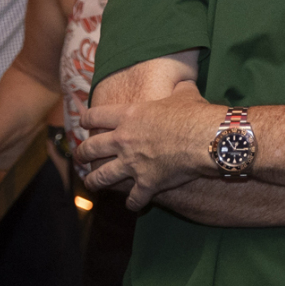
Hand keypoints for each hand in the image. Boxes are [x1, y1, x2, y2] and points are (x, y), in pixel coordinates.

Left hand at [75, 79, 216, 208]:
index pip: (96, 116)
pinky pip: (134, 198)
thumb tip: (185, 81)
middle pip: (91, 149)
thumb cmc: (194, 113)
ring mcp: (132, 164)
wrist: (204, 139)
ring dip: (94, 181)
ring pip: (102, 176)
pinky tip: (133, 204)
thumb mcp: (185, 93)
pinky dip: (133, 203)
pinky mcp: (146, 183)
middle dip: (82, 154)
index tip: (83, 122)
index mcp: (129, 116)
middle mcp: (123, 140)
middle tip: (79, 156)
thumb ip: (179, 87)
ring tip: (90, 184)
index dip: (87, 119)